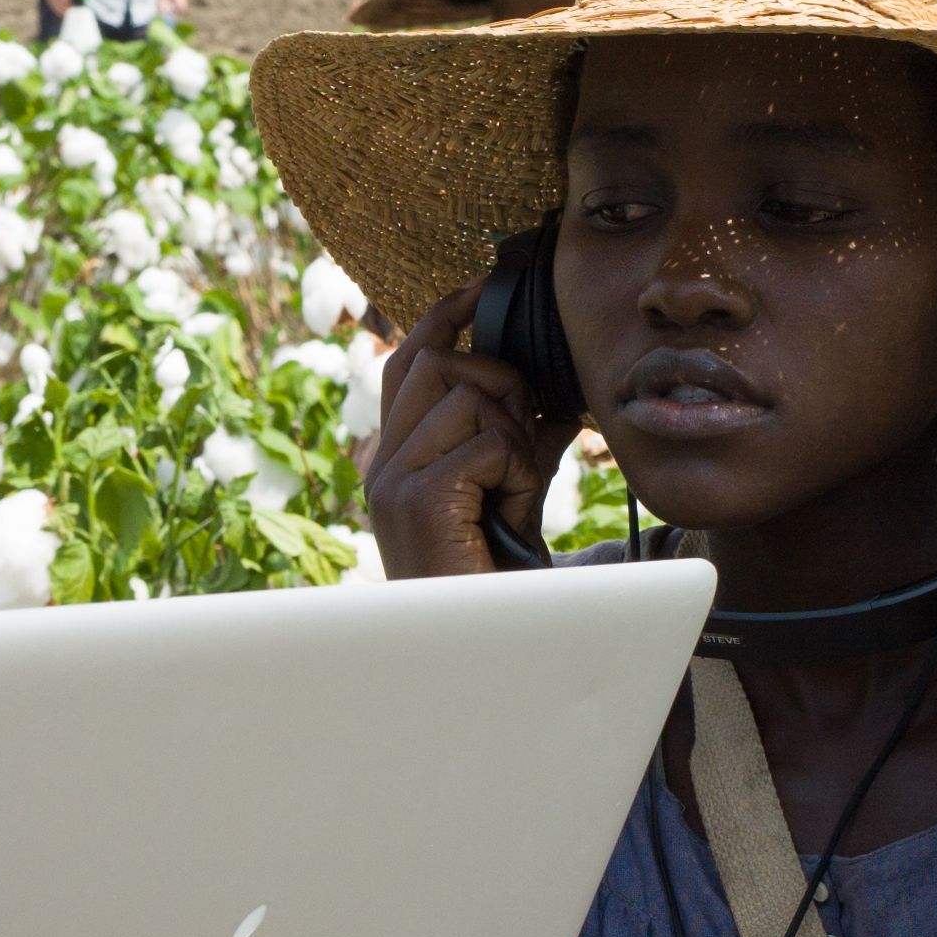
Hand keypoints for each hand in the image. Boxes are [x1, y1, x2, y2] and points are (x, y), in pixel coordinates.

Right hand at [359, 280, 560, 576]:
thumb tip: (554, 395)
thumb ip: (519, 440)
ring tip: (514, 491)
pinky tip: (512, 509)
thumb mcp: (510, 493)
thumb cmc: (496, 581)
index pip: (409, 360)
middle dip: (501, 386)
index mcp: (394, 457)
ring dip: (515, 438)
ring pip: (470, 396)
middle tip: (526, 441)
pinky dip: (518, 470)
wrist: (483, 649)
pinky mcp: (417, 498)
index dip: (443, 317)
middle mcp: (382, 463)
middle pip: (442, 364)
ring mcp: (392, 479)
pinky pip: (488, 441)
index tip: (480, 287)